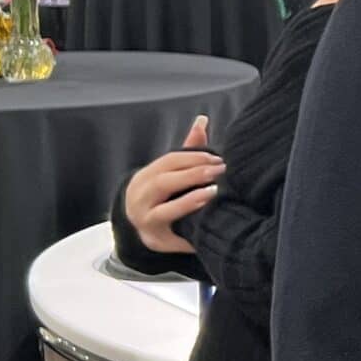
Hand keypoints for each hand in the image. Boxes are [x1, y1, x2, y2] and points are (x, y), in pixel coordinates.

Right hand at [125, 116, 222, 254]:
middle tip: (219, 171)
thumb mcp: (170, 173)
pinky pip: (171, 237)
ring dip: (189, 201)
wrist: (140, 225)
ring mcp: (145, 220)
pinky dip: (188, 232)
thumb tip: (202, 120)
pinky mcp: (155, 240)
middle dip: (192, 176)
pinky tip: (206, 223)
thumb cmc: (162, 194)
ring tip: (212, 193)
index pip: (167, 162)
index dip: (192, 158)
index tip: (217, 158)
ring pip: (163, 211)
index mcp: (146, 177)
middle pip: (163, 183)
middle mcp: (140, 197)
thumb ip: (187, 150)